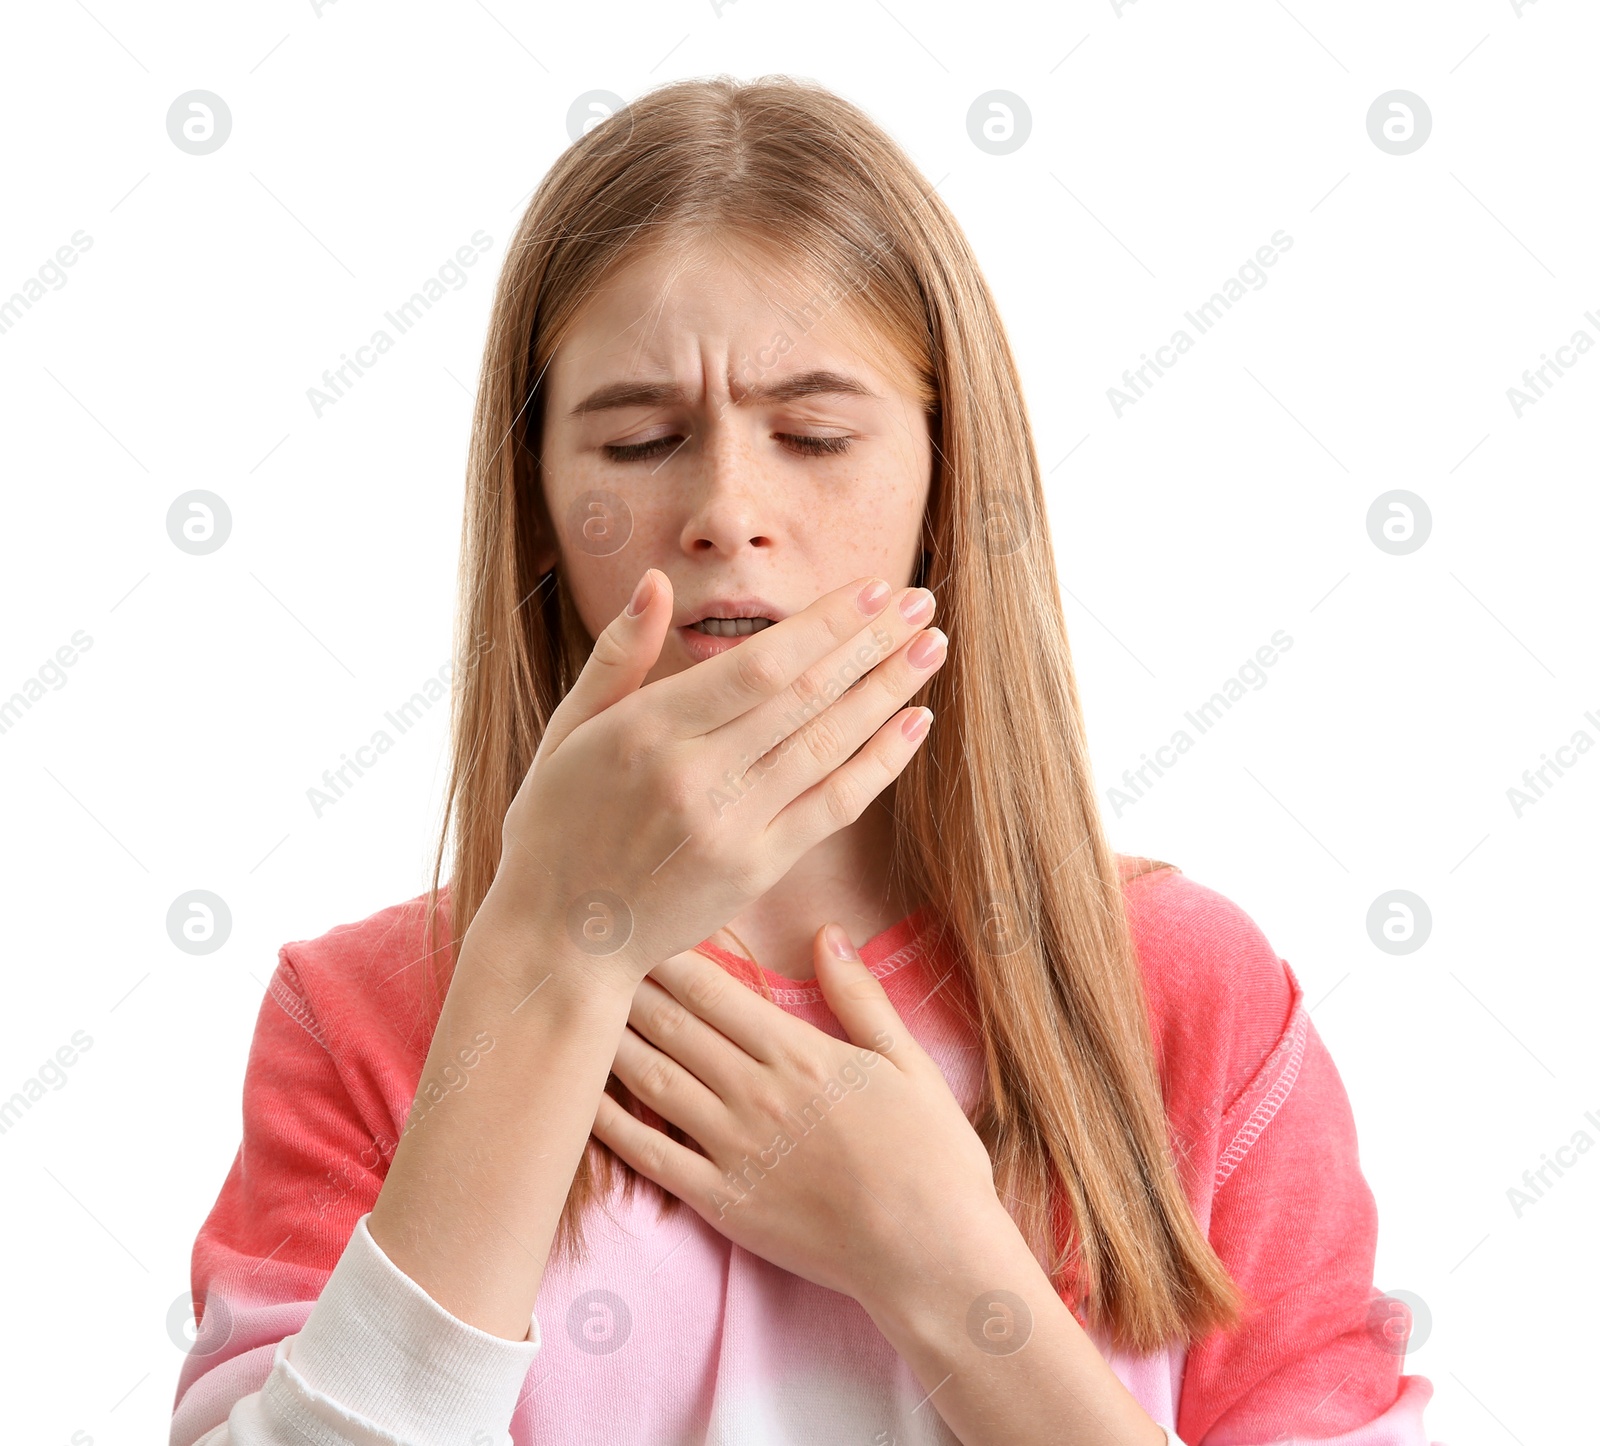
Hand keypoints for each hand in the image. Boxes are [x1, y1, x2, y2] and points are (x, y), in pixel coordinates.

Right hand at [479, 571, 946, 985]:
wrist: (559, 938)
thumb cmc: (557, 824)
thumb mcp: (568, 730)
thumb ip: (618, 655)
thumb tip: (657, 581)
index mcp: (646, 732)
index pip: (758, 664)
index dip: (825, 624)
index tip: (874, 587)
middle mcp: (694, 778)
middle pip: (805, 697)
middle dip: (872, 644)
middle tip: (922, 601)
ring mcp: (731, 828)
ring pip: (828, 747)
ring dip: (888, 692)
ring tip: (932, 647)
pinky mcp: (756, 870)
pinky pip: (833, 808)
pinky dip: (879, 764)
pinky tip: (915, 724)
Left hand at [590, 923, 1004, 1311]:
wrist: (931, 1255)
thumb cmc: (933, 1158)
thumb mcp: (910, 1062)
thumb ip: (860, 997)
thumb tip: (828, 932)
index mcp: (798, 1052)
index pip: (714, 989)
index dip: (667, 954)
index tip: (634, 924)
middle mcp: (755, 1091)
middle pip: (672, 1025)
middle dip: (625, 984)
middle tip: (584, 952)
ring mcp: (732, 1147)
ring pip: (652, 1079)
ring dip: (609, 1040)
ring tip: (569, 1006)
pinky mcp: (719, 1201)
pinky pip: (650, 1155)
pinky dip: (609, 1123)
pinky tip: (578, 1097)